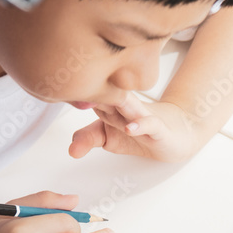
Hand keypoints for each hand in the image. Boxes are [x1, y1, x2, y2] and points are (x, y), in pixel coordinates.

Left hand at [68, 93, 197, 162]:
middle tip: (71, 83)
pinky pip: (150, 124)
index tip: (56, 85)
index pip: (89, 94)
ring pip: (127, 105)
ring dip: (114, 101)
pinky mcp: (159, 129)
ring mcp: (142, 116)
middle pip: (106, 95)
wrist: (176, 134)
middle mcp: (125, 106)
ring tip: (99, 100)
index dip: (74, 91)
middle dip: (90, 90)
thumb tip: (70, 149)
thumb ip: (87, 138)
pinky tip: (130, 128)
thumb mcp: (109, 137)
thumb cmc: (141, 132)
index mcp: (110, 103)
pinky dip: (140, 125)